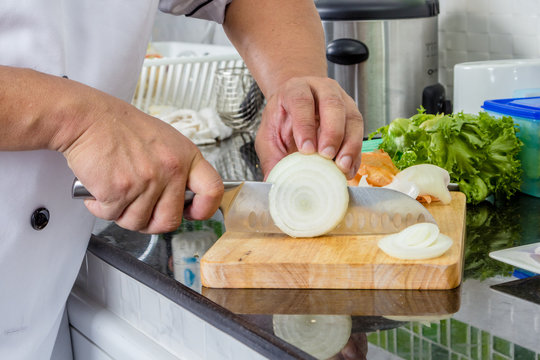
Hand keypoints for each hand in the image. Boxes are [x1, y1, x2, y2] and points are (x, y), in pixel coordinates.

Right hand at [62, 94, 222, 233]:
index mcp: (186, 157)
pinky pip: (112, 215)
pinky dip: (101, 208)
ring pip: (138, 223)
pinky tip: (100, 191)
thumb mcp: (164, 141)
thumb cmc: (121, 127)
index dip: (204, 209)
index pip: (212, 191)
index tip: (192, 212)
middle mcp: (171, 169)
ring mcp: (147, 181)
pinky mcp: (121, 190)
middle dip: (151, 223)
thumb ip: (177, 168)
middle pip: (170, 220)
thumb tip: (182, 196)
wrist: (88, 118)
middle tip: (139, 211)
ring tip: (116, 194)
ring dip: (122, 214)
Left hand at [254, 76, 362, 179]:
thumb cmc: (282, 119)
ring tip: (342, 166)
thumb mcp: (268, 134)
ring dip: (349, 144)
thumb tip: (272, 181)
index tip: (306, 149)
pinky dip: (355, 154)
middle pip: (332, 104)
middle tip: (326, 155)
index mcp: (296, 89)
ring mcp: (342, 100)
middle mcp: (322, 89)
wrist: (296, 104)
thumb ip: (270, 156)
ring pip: (352, 118)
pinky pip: (360, 134)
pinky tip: (348, 169)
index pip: (302, 101)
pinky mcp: (353, 116)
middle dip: (331, 132)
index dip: (305, 125)